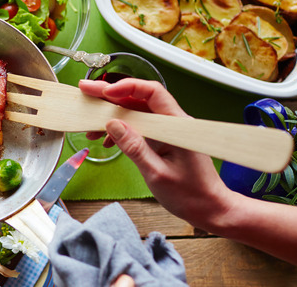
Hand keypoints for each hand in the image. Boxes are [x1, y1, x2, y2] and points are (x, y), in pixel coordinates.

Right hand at [77, 78, 234, 230]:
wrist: (210, 209)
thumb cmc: (190, 194)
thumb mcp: (157, 173)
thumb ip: (134, 147)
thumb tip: (112, 124)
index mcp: (177, 125)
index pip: (152, 92)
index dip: (126, 87)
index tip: (104, 91)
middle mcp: (172, 123)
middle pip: (139, 99)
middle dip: (111, 96)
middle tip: (86, 91)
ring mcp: (167, 131)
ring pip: (136, 112)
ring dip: (112, 115)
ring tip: (89, 122)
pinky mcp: (162, 140)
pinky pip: (139, 126)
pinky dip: (120, 129)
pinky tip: (106, 139)